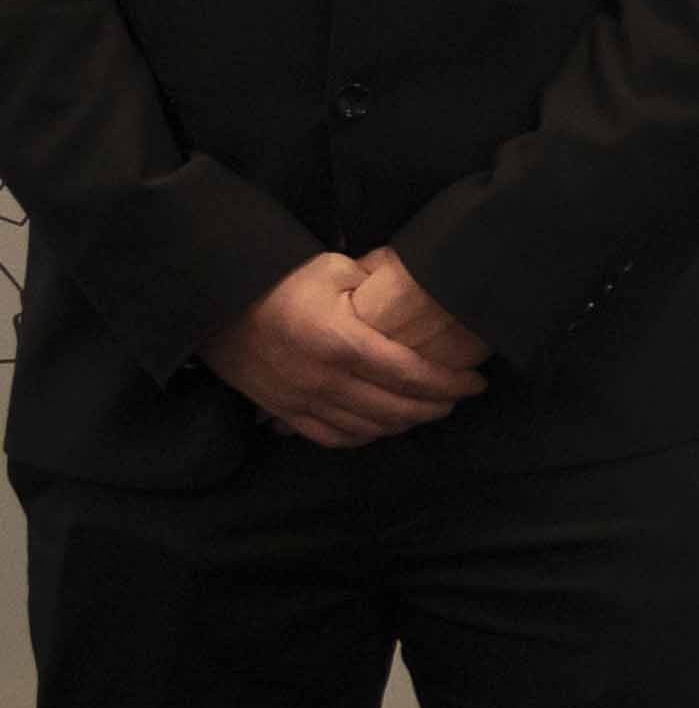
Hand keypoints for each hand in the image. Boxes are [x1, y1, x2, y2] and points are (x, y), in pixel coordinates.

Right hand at [203, 252, 482, 448]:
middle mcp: (325, 379)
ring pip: (370, 427)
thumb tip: (419, 297)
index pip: (413, 375)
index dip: (451, 384)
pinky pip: (334, 437)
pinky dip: (366, 435)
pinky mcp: (283, 411)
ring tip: (427, 409)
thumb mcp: (337, 270)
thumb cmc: (279, 278)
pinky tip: (384, 425)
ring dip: (406, 422)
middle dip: (436, 406)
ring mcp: (302, 400)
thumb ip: (379, 288)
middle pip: (397, 408)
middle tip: (456, 396)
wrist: (213, 300)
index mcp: (343, 342)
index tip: (476, 382)